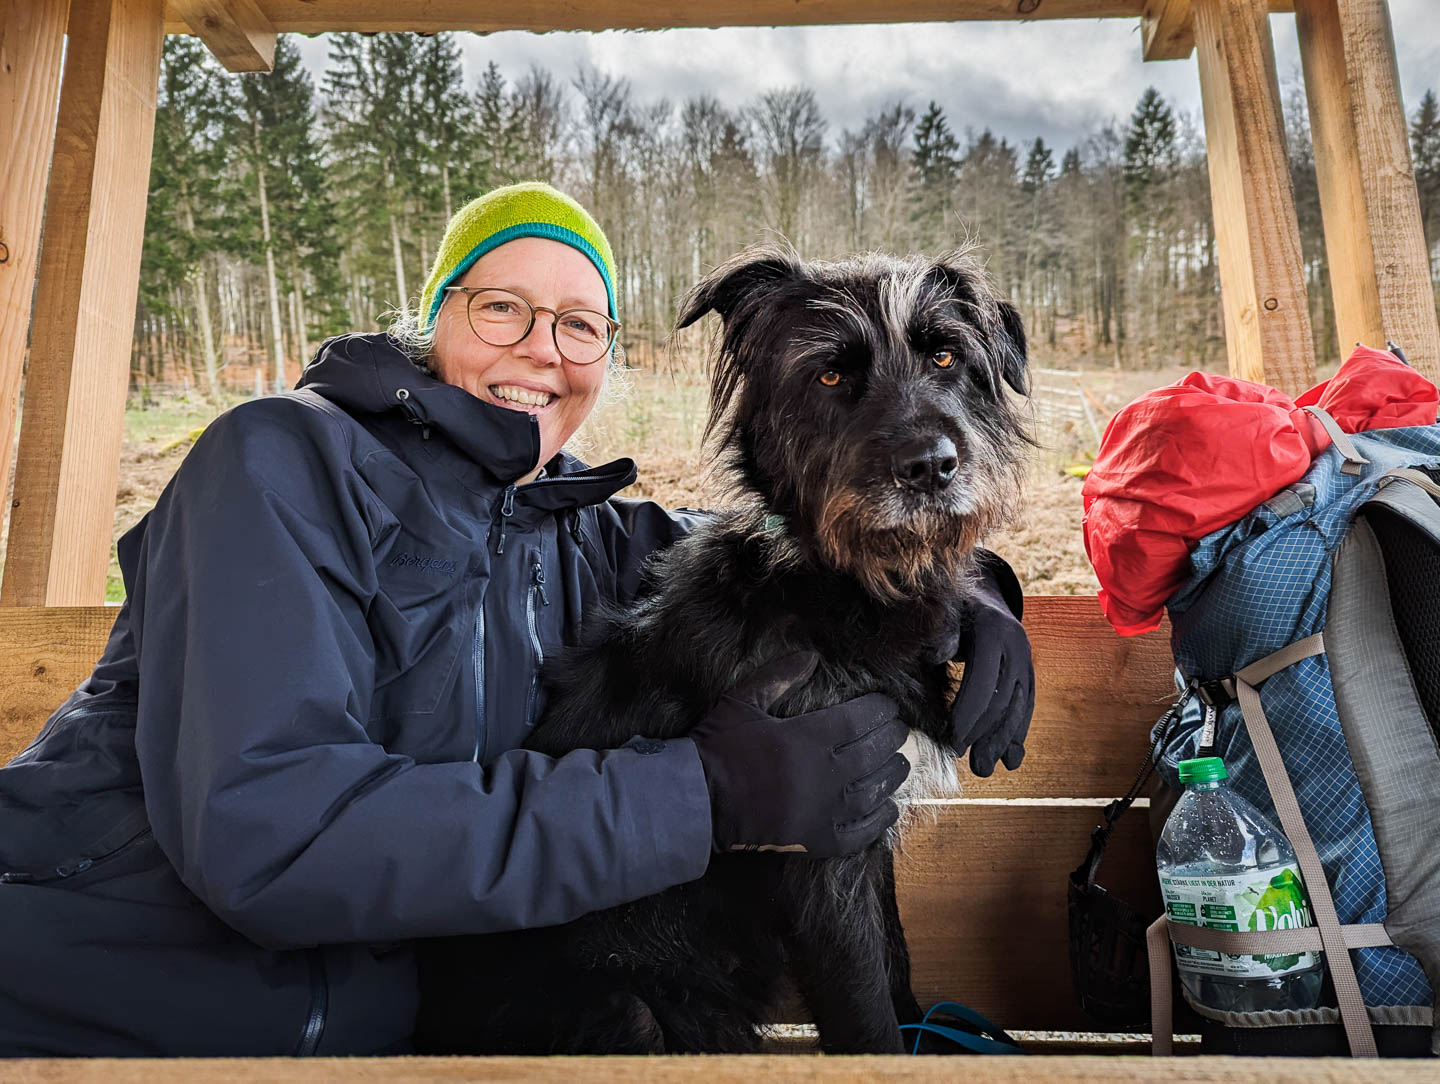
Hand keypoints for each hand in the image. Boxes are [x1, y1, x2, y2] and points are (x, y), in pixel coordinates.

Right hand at [691, 652, 909, 856]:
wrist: (699, 801)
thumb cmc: (719, 748)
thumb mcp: (743, 701)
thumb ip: (778, 675)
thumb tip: (811, 656)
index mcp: (810, 737)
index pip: (862, 718)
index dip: (881, 710)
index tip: (888, 705)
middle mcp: (826, 774)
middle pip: (875, 752)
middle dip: (892, 738)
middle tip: (899, 730)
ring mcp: (825, 811)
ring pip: (875, 791)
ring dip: (893, 776)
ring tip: (900, 765)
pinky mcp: (819, 840)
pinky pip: (862, 832)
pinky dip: (881, 820)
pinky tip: (889, 809)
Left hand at [943, 553, 1034, 776]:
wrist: (984, 596)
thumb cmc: (953, 607)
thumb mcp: (945, 611)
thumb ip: (942, 632)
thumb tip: (936, 654)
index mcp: (994, 630)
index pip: (985, 681)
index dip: (970, 715)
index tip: (954, 741)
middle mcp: (1017, 646)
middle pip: (1004, 700)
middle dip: (986, 735)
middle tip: (969, 765)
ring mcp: (1026, 662)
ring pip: (1018, 707)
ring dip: (1003, 742)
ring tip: (984, 769)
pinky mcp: (1028, 675)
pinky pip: (1026, 707)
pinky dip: (1018, 734)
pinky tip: (1011, 759)